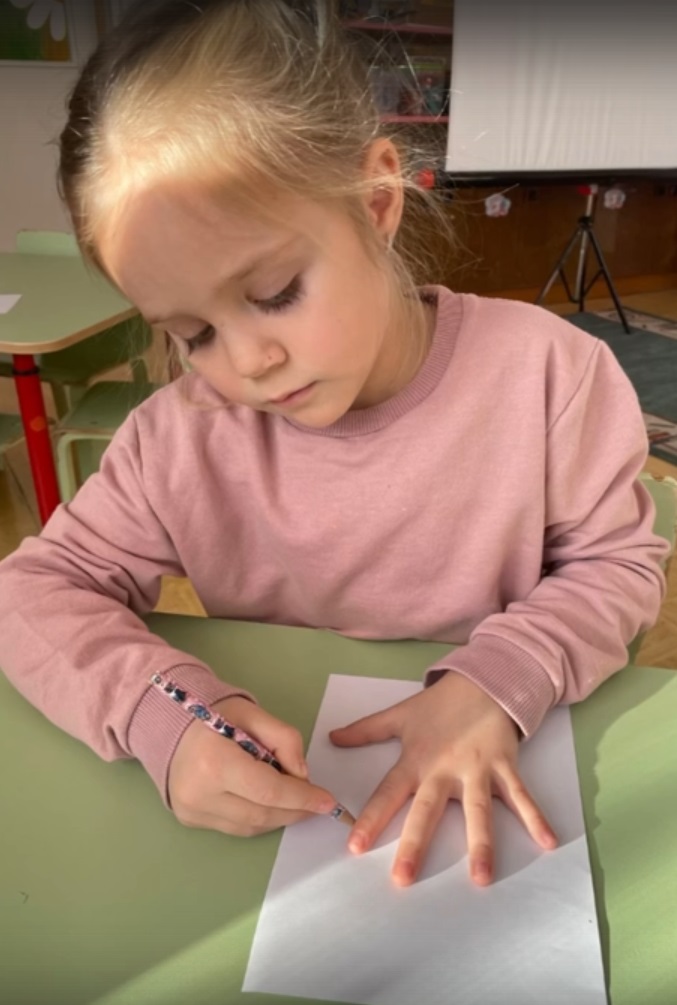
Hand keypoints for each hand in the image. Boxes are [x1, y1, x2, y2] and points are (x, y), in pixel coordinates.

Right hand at [168, 697, 337, 835]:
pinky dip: (259, 819)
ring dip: (279, 817)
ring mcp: (192, 811)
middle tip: (315, 801)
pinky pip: (235, 827)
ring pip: (250, 827)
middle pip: (262, 814)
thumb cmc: (214, 715)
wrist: (170, 725)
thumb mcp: (253, 714)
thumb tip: (302, 775)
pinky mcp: (190, 820)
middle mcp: (199, 793)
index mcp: (214, 762)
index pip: (268, 790)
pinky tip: (268, 803)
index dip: (302, 798)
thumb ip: (284, 739)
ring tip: (294, 801)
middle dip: (295, 810)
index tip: (327, 801)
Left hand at [330, 672, 556, 886]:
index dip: (370, 818)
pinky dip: (536, 818)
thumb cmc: (440, 705)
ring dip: (481, 844)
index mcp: (416, 760)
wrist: (482, 680)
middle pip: (427, 811)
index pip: (388, 793)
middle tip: (403, 878)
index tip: (355, 847)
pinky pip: (521, 796)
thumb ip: (366, 731)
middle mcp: (444, 769)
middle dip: (415, 844)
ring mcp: (477, 769)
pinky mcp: (504, 766)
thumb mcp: (400, 715)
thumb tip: (332, 737)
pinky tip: (548, 842)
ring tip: (481, 877)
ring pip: (477, 811)